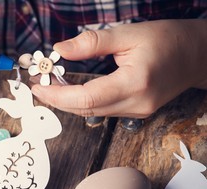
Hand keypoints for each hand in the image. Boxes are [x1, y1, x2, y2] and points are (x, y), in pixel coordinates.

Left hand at [31, 19, 206, 117]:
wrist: (197, 55)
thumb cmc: (168, 40)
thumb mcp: (129, 34)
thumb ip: (93, 43)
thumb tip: (61, 49)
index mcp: (135, 83)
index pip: (87, 97)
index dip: (58, 95)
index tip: (39, 87)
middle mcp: (136, 103)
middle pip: (86, 109)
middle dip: (58, 101)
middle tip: (39, 87)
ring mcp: (137, 111)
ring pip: (93, 113)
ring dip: (68, 103)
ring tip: (50, 88)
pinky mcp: (136, 112)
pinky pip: (102, 111)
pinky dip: (83, 103)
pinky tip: (71, 92)